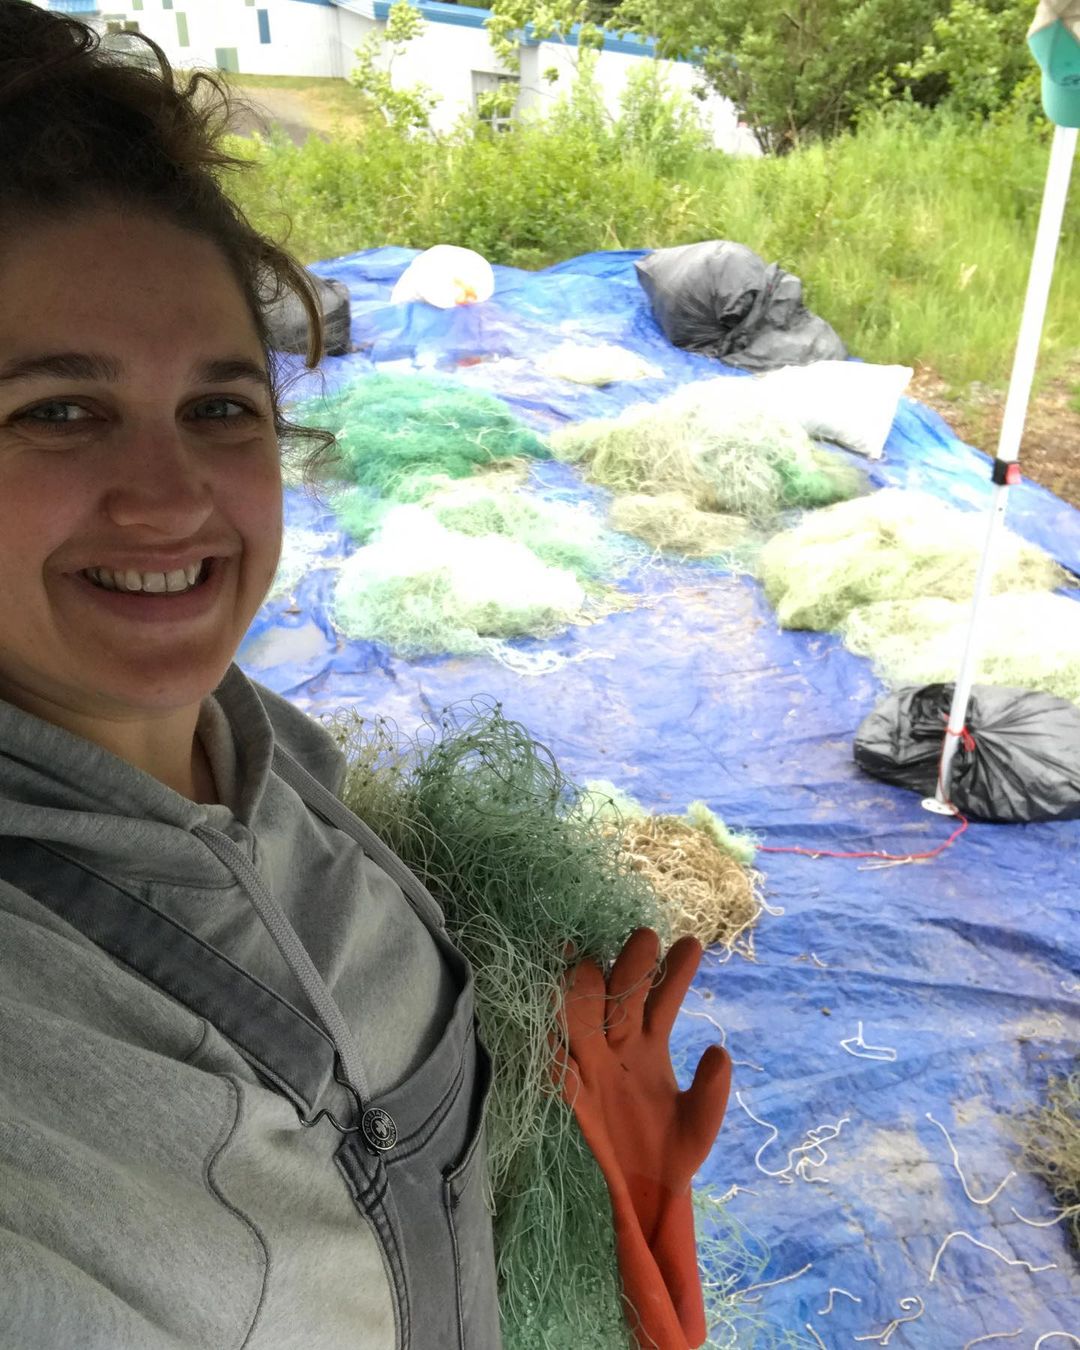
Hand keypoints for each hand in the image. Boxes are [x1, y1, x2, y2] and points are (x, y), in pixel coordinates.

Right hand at [554, 928, 730, 1347]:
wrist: (646, 1195)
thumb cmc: (673, 1152)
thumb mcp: (701, 1124)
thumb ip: (712, 1092)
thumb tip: (720, 1051)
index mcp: (650, 1045)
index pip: (662, 1000)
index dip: (675, 974)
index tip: (691, 944)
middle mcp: (618, 1047)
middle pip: (621, 999)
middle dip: (633, 969)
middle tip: (645, 937)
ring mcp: (593, 1068)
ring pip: (583, 1022)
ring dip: (584, 996)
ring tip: (587, 966)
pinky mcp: (575, 1098)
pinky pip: (560, 1072)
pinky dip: (556, 1056)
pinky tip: (553, 1037)